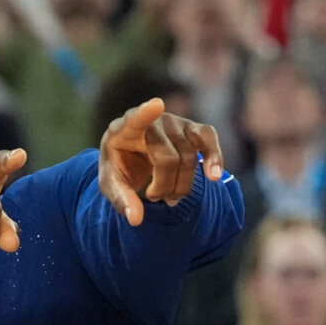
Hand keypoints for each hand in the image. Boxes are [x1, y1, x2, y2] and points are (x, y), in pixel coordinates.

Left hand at [98, 98, 223, 225]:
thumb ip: (121, 199)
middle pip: (168, 158)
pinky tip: (214, 176)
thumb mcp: (111, 185)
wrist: (132, 158)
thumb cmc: (120, 168)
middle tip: (154, 197)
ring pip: (189, 157)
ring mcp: (175, 122)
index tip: (156, 105)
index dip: (145, 113)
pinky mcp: (192, 128)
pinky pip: (208, 139)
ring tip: (169, 196)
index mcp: (123, 129)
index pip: (135, 119)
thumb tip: (136, 219)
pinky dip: (214, 158)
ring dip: (182, 185)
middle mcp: (152, 120)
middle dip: (164, 186)